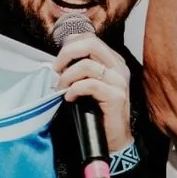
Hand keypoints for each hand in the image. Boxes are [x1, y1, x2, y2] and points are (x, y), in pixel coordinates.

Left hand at [53, 32, 133, 152]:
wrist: (114, 138)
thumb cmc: (99, 111)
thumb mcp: (91, 84)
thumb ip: (82, 69)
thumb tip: (60, 60)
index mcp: (114, 62)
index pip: (90, 39)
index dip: (70, 46)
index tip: (59, 62)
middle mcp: (119, 68)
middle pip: (91, 44)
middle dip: (67, 54)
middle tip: (56, 69)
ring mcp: (119, 82)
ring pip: (87, 65)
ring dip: (67, 77)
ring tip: (61, 88)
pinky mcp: (116, 96)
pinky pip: (89, 85)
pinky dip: (74, 90)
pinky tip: (70, 98)